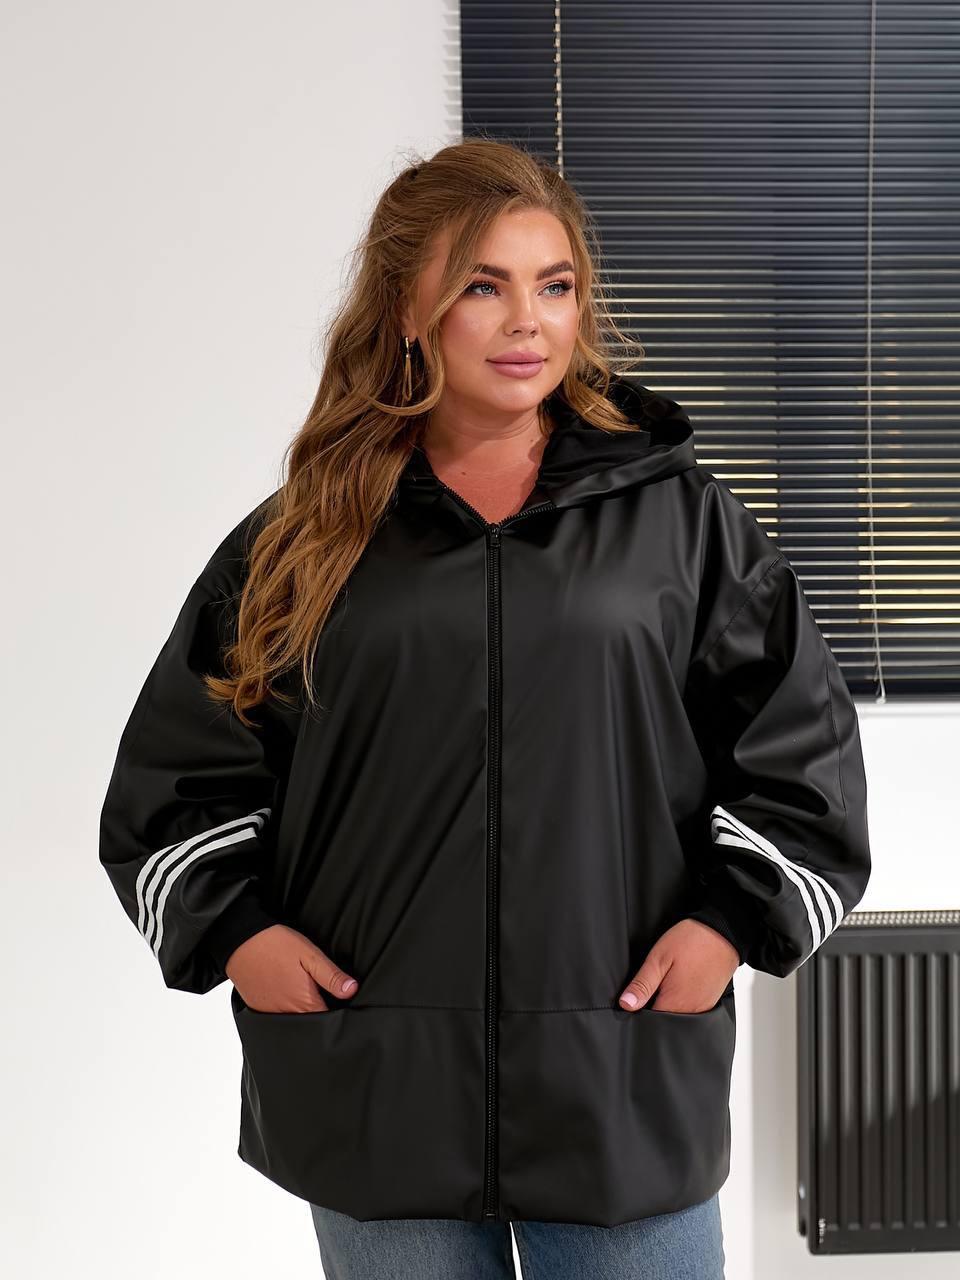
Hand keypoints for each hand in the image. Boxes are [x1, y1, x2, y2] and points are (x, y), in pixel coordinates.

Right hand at [225, 924, 360, 1013]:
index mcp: (303, 1003)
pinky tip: (288, 997)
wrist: (240, 940)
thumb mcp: (309, 955)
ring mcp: (269, 1014)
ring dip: (302, 1016)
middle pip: (310, 1025)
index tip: (342, 1007)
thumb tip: (352, 991)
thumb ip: (331, 976)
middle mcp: (286, 1014)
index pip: (326, 1022)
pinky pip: (277, 1019)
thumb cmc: (276, 945)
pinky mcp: (257, 1010)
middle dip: (320, 1018)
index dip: (337, 1016)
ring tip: (307, 997)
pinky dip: (286, 1012)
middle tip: (325, 1000)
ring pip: (294, 1023)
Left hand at [618, 919, 738, 1013]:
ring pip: (677, 1014)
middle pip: (664, 1018)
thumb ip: (642, 984)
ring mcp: (703, 1007)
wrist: (723, 932)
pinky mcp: (710, 1001)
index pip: (649, 1020)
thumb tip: (626, 1004)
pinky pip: (691, 1008)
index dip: (640, 1008)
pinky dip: (683, 999)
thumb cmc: (691, 941)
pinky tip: (682, 981)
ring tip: (670, 979)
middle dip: (654, 1005)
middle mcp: (691, 1011)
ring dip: (669, 1001)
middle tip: (656, 981)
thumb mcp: (659, 958)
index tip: (639, 993)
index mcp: (674, 1003)